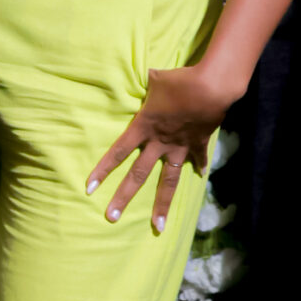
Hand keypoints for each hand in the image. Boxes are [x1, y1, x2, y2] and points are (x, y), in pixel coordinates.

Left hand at [86, 63, 231, 233]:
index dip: (102, 170)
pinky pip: (198, 158)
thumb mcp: (156, 78)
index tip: (89, 188)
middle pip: (138, 175)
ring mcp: (180, 147)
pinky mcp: (199, 144)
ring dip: (162, 205)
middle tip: (111, 217)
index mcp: (144, 127)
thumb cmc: (178, 80)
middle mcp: (159, 142)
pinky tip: (200, 176)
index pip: (117, 152)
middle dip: (123, 197)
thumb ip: (149, 82)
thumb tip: (149, 75)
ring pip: (168, 182)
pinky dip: (199, 166)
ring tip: (158, 226)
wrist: (211, 87)